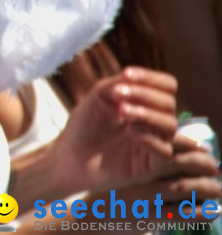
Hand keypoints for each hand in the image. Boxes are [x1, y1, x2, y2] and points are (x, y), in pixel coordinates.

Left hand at [53, 67, 177, 194]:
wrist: (70, 156)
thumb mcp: (100, 96)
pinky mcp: (151, 166)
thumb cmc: (85, 125)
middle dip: (144, 95)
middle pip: (168, 103)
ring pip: (170, 125)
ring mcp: (154, 143)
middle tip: (117, 95)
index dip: (151, 77)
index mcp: (146, 103)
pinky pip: (165, 151)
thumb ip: (119, 84)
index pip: (167, 86)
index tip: (126, 74)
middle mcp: (154, 122)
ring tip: (122, 111)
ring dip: (147, 114)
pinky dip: (149, 138)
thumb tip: (133, 78)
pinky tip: (129, 131)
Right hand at [83, 132, 221, 224]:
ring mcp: (144, 197)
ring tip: (218, 190)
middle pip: (177, 162)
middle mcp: (139, 175)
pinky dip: (202, 212)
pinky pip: (182, 214)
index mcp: (132, 160)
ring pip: (183, 186)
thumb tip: (190, 153)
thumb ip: (149, 163)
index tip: (205, 149)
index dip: (190, 146)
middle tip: (216, 167)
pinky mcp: (149, 218)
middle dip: (202, 164)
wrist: (88, 218)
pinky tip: (214, 211)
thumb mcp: (125, 173)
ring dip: (207, 187)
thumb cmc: (112, 193)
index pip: (167, 146)